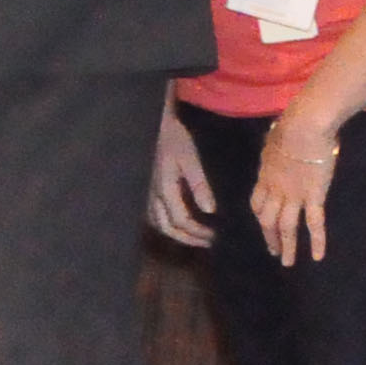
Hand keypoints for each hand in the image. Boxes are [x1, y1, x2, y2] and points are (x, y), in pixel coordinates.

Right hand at [146, 107, 215, 247]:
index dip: (199, 232)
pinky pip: (153, 214)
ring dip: (176, 233)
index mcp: (165, 190)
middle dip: (188, 238)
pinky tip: (178, 221)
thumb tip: (210, 211)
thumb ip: (199, 185)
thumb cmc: (176, 139)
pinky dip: (166, 223)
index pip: (181, 221)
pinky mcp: (149, 187)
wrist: (157, 123)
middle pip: (167, 227)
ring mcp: (148, 192)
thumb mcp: (191, 160)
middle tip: (208, 240)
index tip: (216, 235)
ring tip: (194, 235)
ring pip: (158, 223)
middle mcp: (154, 195)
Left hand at [250, 115, 337, 266]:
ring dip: (287, 246)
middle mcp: (275, 191)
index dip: (259, 216)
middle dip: (269, 238)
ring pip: (286, 227)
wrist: (303, 128)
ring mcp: (294, 196)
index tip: (263, 225)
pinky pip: (314, 223)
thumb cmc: (290, 127)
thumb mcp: (274, 141)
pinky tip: (318, 257)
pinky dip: (317, 241)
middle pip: (267, 220)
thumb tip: (277, 144)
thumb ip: (275, 149)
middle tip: (274, 252)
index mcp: (265, 177)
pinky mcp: (314, 197)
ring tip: (288, 263)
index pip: (257, 203)